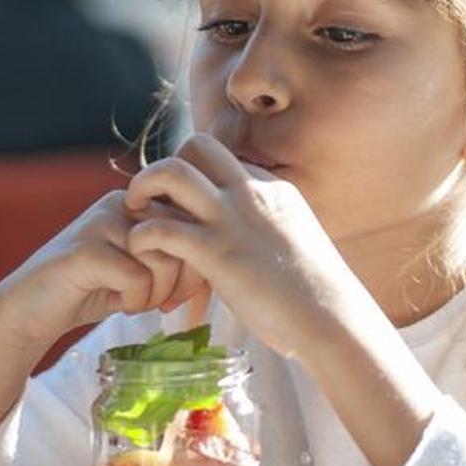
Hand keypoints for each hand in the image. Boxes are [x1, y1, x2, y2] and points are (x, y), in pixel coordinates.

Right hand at [0, 189, 199, 462]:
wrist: (31, 309)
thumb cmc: (92, 290)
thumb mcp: (139, 268)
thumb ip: (171, 256)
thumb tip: (216, 266)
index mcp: (137, 202)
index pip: (191, 221)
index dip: (198, 262)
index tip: (183, 292)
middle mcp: (120, 203)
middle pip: (183, 238)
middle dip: (183, 280)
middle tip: (166, 304)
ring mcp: (99, 222)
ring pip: (162, 257)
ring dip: (159, 292)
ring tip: (142, 303)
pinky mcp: (83, 250)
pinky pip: (134, 276)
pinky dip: (135, 300)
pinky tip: (121, 306)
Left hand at [123, 133, 370, 357]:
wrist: (331, 319)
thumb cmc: (317, 294)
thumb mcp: (296, 239)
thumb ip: (270, 226)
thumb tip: (252, 237)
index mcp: (272, 187)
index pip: (222, 158)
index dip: (196, 176)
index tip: (182, 205)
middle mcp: (251, 191)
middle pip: (196, 146)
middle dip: (167, 165)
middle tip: (152, 198)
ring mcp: (232, 218)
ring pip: (171, 171)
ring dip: (143, 185)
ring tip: (134, 212)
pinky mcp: (214, 252)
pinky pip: (160, 227)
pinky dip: (141, 236)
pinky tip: (141, 253)